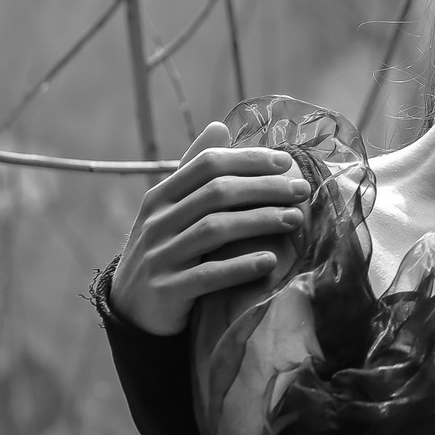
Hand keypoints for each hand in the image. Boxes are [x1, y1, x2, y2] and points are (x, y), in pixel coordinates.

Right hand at [109, 121, 314, 335]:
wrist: (132, 308)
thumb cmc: (165, 249)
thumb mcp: (171, 208)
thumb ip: (195, 170)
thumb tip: (219, 126)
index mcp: (160, 196)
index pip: (207, 165)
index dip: (248, 160)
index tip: (285, 162)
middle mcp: (156, 222)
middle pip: (216, 193)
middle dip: (264, 188)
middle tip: (302, 190)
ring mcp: (159, 257)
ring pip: (214, 230)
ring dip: (260, 222)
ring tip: (295, 220)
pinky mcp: (167, 292)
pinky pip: (207, 276)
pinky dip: (240, 266)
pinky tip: (269, 261)